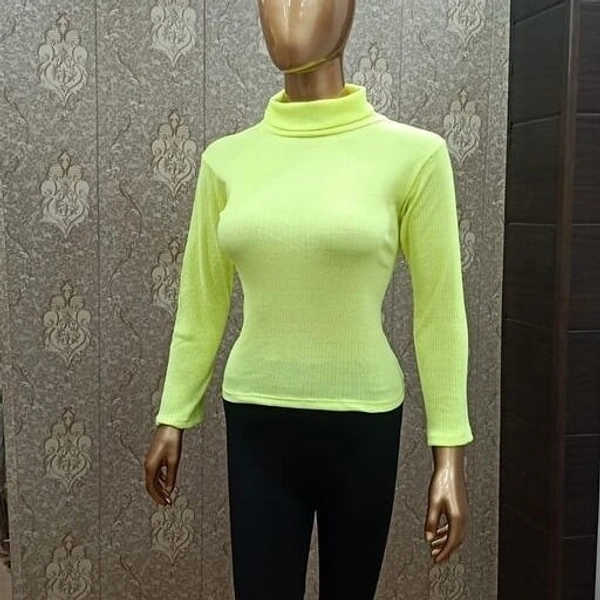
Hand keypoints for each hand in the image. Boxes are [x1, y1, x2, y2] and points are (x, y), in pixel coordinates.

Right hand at [144, 424, 182, 505]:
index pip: (151, 487)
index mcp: (151, 466)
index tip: (164, 503)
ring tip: (167, 494)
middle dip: (159, 494)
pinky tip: (165, 481)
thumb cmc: (171, 440)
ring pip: (153, 478)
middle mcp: (148, 464)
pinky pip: (155, 471)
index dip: (158, 497)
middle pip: (151, 484)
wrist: (170, 426)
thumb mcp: (174, 460)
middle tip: (167, 501)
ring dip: (159, 487)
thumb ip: (171, 477)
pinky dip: (160, 479)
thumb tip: (169, 489)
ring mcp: (150, 460)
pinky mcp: (154, 456)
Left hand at [424, 446, 468, 563]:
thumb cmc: (442, 482)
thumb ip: (431, 522)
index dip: (444, 554)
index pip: (451, 542)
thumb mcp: (433, 503)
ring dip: (446, 541)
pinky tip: (439, 531)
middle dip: (445, 550)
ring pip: (456, 533)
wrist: (450, 468)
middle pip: (455, 540)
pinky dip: (447, 531)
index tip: (436, 560)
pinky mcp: (460, 507)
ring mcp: (463, 512)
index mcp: (458, 518)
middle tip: (435, 557)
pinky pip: (455, 525)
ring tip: (435, 545)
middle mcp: (463, 517)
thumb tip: (428, 538)